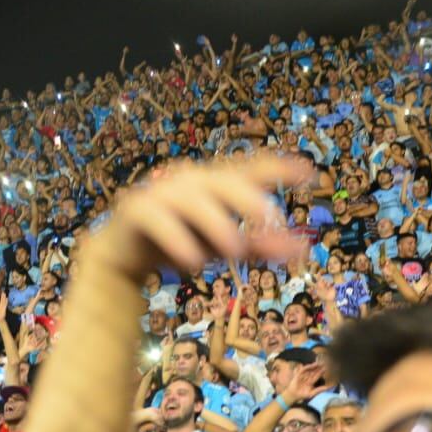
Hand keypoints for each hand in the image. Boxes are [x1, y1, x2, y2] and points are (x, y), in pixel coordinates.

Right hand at [87, 156, 309, 283]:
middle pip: (222, 180)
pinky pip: (159, 220)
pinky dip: (177, 239)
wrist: (123, 257)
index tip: (309, 173)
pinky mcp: (136, 209)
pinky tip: (193, 263)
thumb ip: (260, 244)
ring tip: (235, 249)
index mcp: (213, 183)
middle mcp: (188, 180)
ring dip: (216, 222)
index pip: (249, 168)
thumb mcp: (224, 246)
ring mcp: (160, 191)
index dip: (277, 168)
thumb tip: (302, 248)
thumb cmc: (179, 244)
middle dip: (248, 197)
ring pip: (192, 199)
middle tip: (272, 218)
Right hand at [285, 362, 326, 402]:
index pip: (317, 376)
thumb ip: (320, 390)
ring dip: (313, 366)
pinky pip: (303, 370)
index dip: (321, 372)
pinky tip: (311, 365)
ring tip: (318, 363)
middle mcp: (307, 378)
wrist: (294, 396)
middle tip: (323, 363)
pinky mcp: (298, 375)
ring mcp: (303, 376)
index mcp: (311, 382)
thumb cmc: (303, 395)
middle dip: (318, 368)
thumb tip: (329, 387)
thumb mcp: (312, 393)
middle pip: (313, 371)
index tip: (325, 368)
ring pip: (309, 370)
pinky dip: (307, 367)